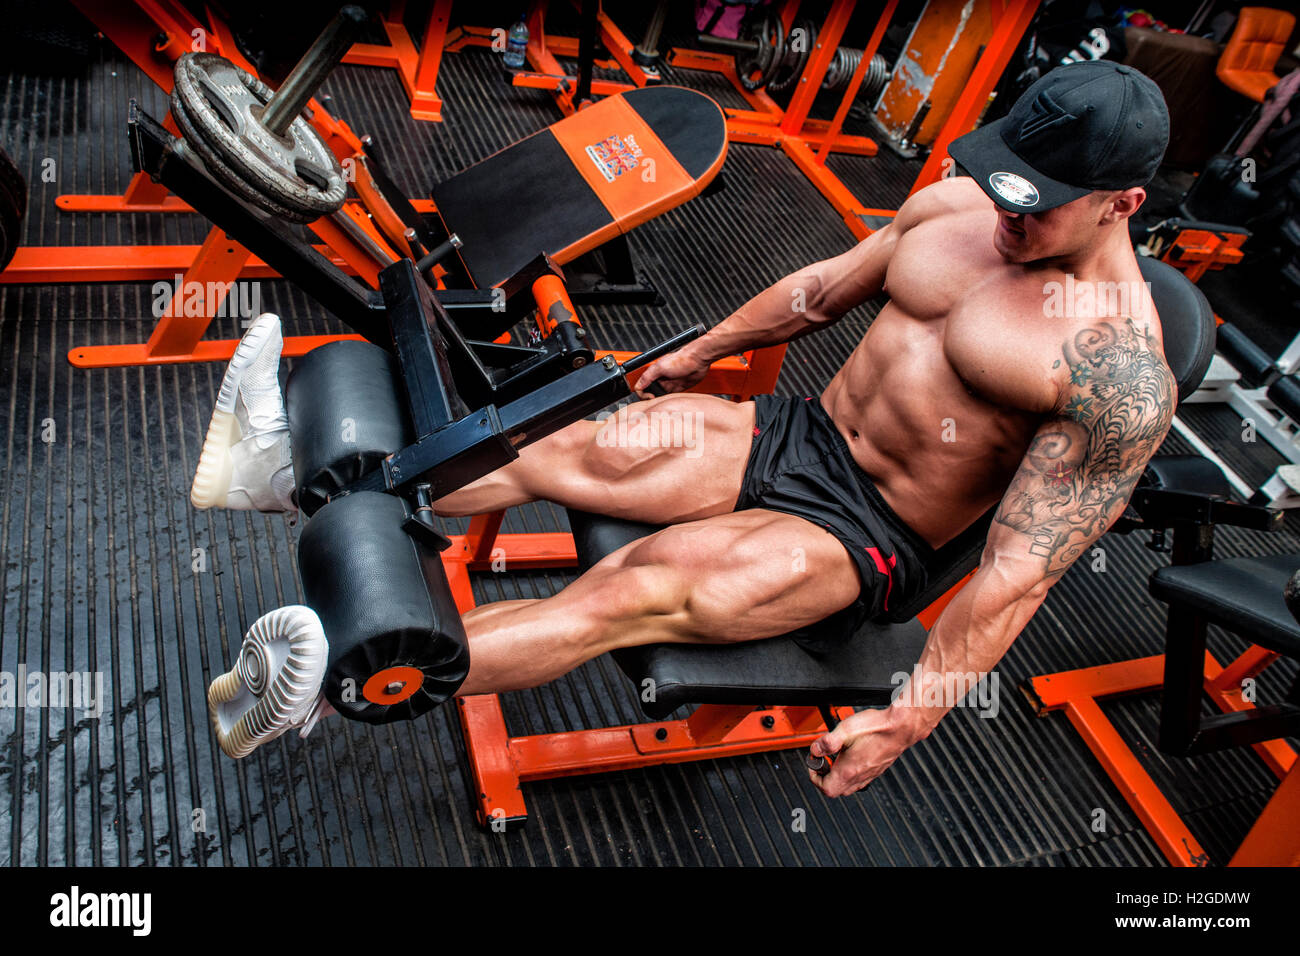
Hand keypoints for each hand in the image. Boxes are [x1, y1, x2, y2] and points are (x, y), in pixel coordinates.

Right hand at [634, 347, 710, 397]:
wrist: (698, 360)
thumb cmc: (681, 359)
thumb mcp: (660, 367)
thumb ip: (648, 376)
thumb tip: (638, 385)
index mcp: (653, 374)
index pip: (642, 387)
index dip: (643, 394)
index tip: (650, 397)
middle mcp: (660, 379)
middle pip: (650, 393)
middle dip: (651, 399)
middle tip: (656, 401)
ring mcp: (669, 384)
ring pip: (660, 396)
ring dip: (660, 401)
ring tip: (663, 402)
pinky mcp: (677, 388)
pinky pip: (670, 397)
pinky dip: (669, 400)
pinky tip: (671, 401)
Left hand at [807, 707, 923, 796]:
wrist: (901, 727)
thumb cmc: (877, 728)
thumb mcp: (845, 729)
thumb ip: (827, 741)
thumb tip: (815, 750)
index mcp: (849, 770)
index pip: (826, 789)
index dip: (815, 778)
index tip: (814, 765)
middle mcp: (860, 776)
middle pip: (836, 791)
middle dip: (825, 779)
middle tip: (824, 762)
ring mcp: (870, 774)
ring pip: (849, 787)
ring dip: (838, 777)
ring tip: (836, 758)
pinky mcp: (877, 769)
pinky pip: (860, 780)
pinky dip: (850, 773)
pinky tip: (851, 757)